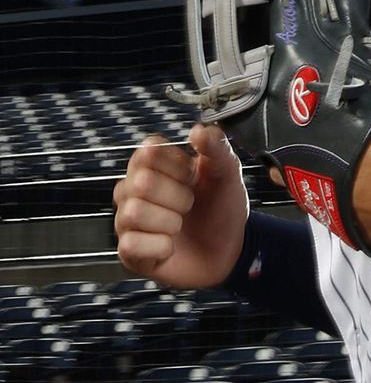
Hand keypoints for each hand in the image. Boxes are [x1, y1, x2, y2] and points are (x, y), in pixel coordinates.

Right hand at [113, 124, 249, 285]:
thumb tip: (198, 131)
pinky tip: (170, 247)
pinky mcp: (129, 251)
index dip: (177, 167)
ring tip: (179, 226)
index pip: (148, 151)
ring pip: (134, 213)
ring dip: (170, 222)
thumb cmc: (222, 210)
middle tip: (189, 205)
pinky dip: (161, 247)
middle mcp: (133, 190)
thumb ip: (217, 147)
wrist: (231, 251)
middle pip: (141, 182)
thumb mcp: (227, 174)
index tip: (192, 177)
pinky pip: (133, 245)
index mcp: (153, 166)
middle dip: (178, 197)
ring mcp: (128, 221)